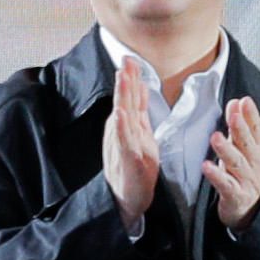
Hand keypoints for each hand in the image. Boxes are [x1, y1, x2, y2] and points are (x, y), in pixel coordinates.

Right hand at [102, 55, 161, 228]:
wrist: (125, 200)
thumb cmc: (133, 169)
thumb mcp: (140, 136)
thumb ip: (139, 113)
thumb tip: (141, 88)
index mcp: (129, 127)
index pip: (130, 99)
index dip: (131, 79)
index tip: (131, 59)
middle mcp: (123, 133)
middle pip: (124, 102)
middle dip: (126, 81)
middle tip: (126, 60)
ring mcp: (123, 146)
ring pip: (122, 116)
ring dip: (122, 96)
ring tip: (122, 77)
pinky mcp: (126, 160)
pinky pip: (123, 141)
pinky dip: (121, 127)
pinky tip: (119, 114)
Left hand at [206, 96, 259, 227]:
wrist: (254, 212)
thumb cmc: (247, 177)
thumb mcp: (248, 151)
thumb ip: (241, 128)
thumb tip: (236, 102)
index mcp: (259, 152)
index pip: (257, 131)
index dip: (252, 116)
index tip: (244, 101)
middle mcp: (255, 165)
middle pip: (248, 145)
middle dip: (241, 129)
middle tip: (233, 115)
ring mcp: (246, 181)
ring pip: (236, 163)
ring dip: (226, 150)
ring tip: (215, 137)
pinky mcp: (235, 196)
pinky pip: (225, 185)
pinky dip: (216, 176)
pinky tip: (206, 166)